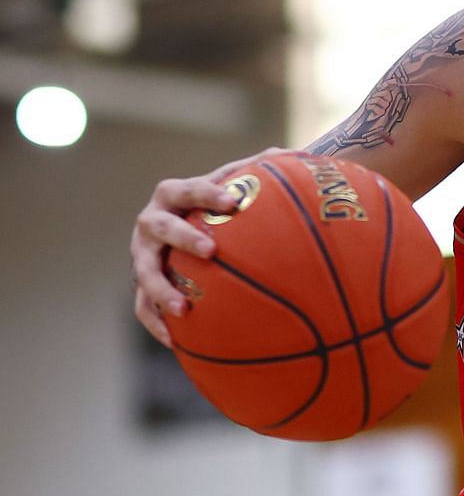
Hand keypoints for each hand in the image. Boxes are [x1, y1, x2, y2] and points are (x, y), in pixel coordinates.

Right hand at [129, 150, 284, 345]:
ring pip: (145, 273)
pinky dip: (156, 323)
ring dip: (161, 290)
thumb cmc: (220, 203)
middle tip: (211, 251)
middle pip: (161, 227)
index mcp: (174, 194)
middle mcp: (152, 222)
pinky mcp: (143, 284)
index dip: (208, 193)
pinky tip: (178, 342)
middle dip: (184, 237)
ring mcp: (143, 255)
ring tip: (184, 309)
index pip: (189, 189)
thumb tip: (289, 153)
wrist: (186, 225)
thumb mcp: (237, 183)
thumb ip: (260, 169)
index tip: (234, 203)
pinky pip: (144, 308)